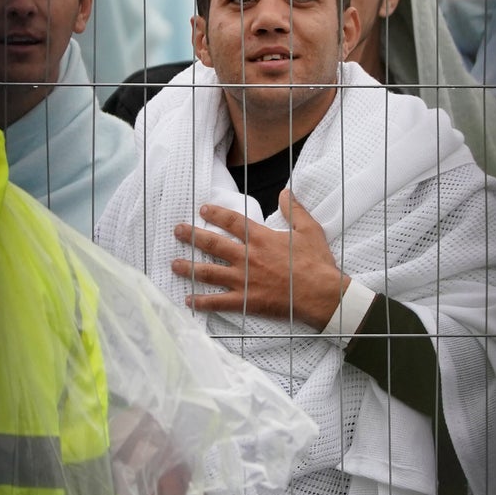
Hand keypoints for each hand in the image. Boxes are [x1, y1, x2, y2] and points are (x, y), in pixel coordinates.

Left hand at [171, 189, 348, 329]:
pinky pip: (218, 302)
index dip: (215, 214)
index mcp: (261, 238)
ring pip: (209, 272)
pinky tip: (189, 300)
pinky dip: (202, 302)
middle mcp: (247, 257)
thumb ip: (294, 210)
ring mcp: (243, 280)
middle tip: (177, 231)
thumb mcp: (309, 229)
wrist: (321, 294)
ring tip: (174, 264)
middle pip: (213, 244)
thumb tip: (285, 192)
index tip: (202, 209)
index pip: (232, 222)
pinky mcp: (246, 302)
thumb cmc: (317, 263)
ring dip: (189, 268)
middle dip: (192, 236)